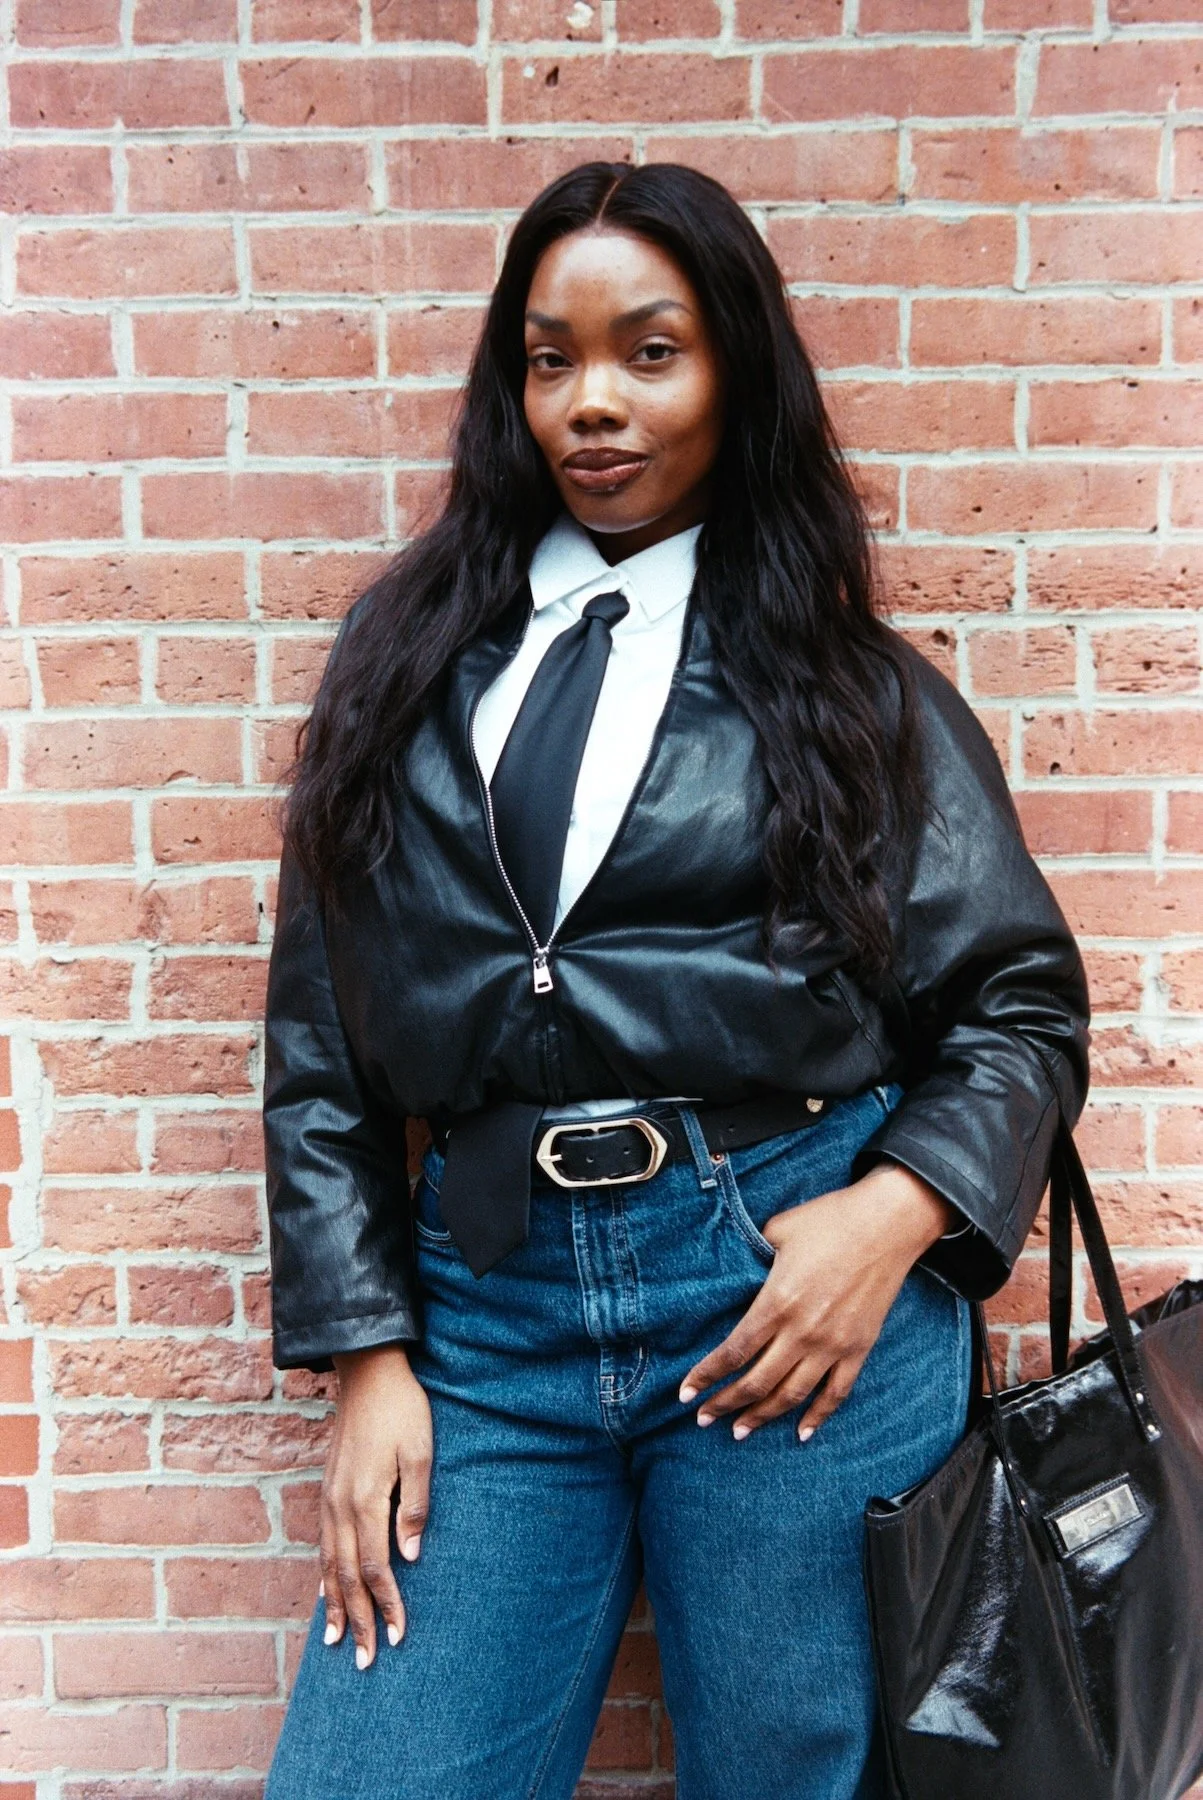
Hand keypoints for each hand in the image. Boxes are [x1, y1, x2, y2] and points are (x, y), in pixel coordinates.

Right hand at [321, 1343, 431, 1668]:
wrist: (367, 1371)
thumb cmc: (402, 1410)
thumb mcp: (421, 1453)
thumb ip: (415, 1506)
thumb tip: (409, 1558)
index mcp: (366, 1499)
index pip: (376, 1567)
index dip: (387, 1604)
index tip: (398, 1635)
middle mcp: (340, 1505)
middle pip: (347, 1576)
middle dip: (357, 1620)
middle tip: (365, 1661)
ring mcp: (328, 1498)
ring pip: (328, 1564)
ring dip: (334, 1604)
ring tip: (335, 1640)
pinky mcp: (326, 1489)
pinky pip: (322, 1543)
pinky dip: (324, 1574)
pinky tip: (325, 1590)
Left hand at [678, 1162, 954, 1441]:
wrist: (889, 1223)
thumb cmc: (830, 1219)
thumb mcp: (779, 1230)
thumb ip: (753, 1255)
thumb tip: (735, 1268)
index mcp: (777, 1302)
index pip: (733, 1352)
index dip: (707, 1377)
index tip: (686, 1394)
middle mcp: (803, 1331)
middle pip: (756, 1383)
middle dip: (725, 1405)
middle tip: (703, 1419)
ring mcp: (833, 1345)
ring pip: (791, 1396)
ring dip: (762, 1417)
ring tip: (740, 1431)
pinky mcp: (859, 1348)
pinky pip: (836, 1393)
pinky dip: (818, 1417)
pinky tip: (801, 1433)